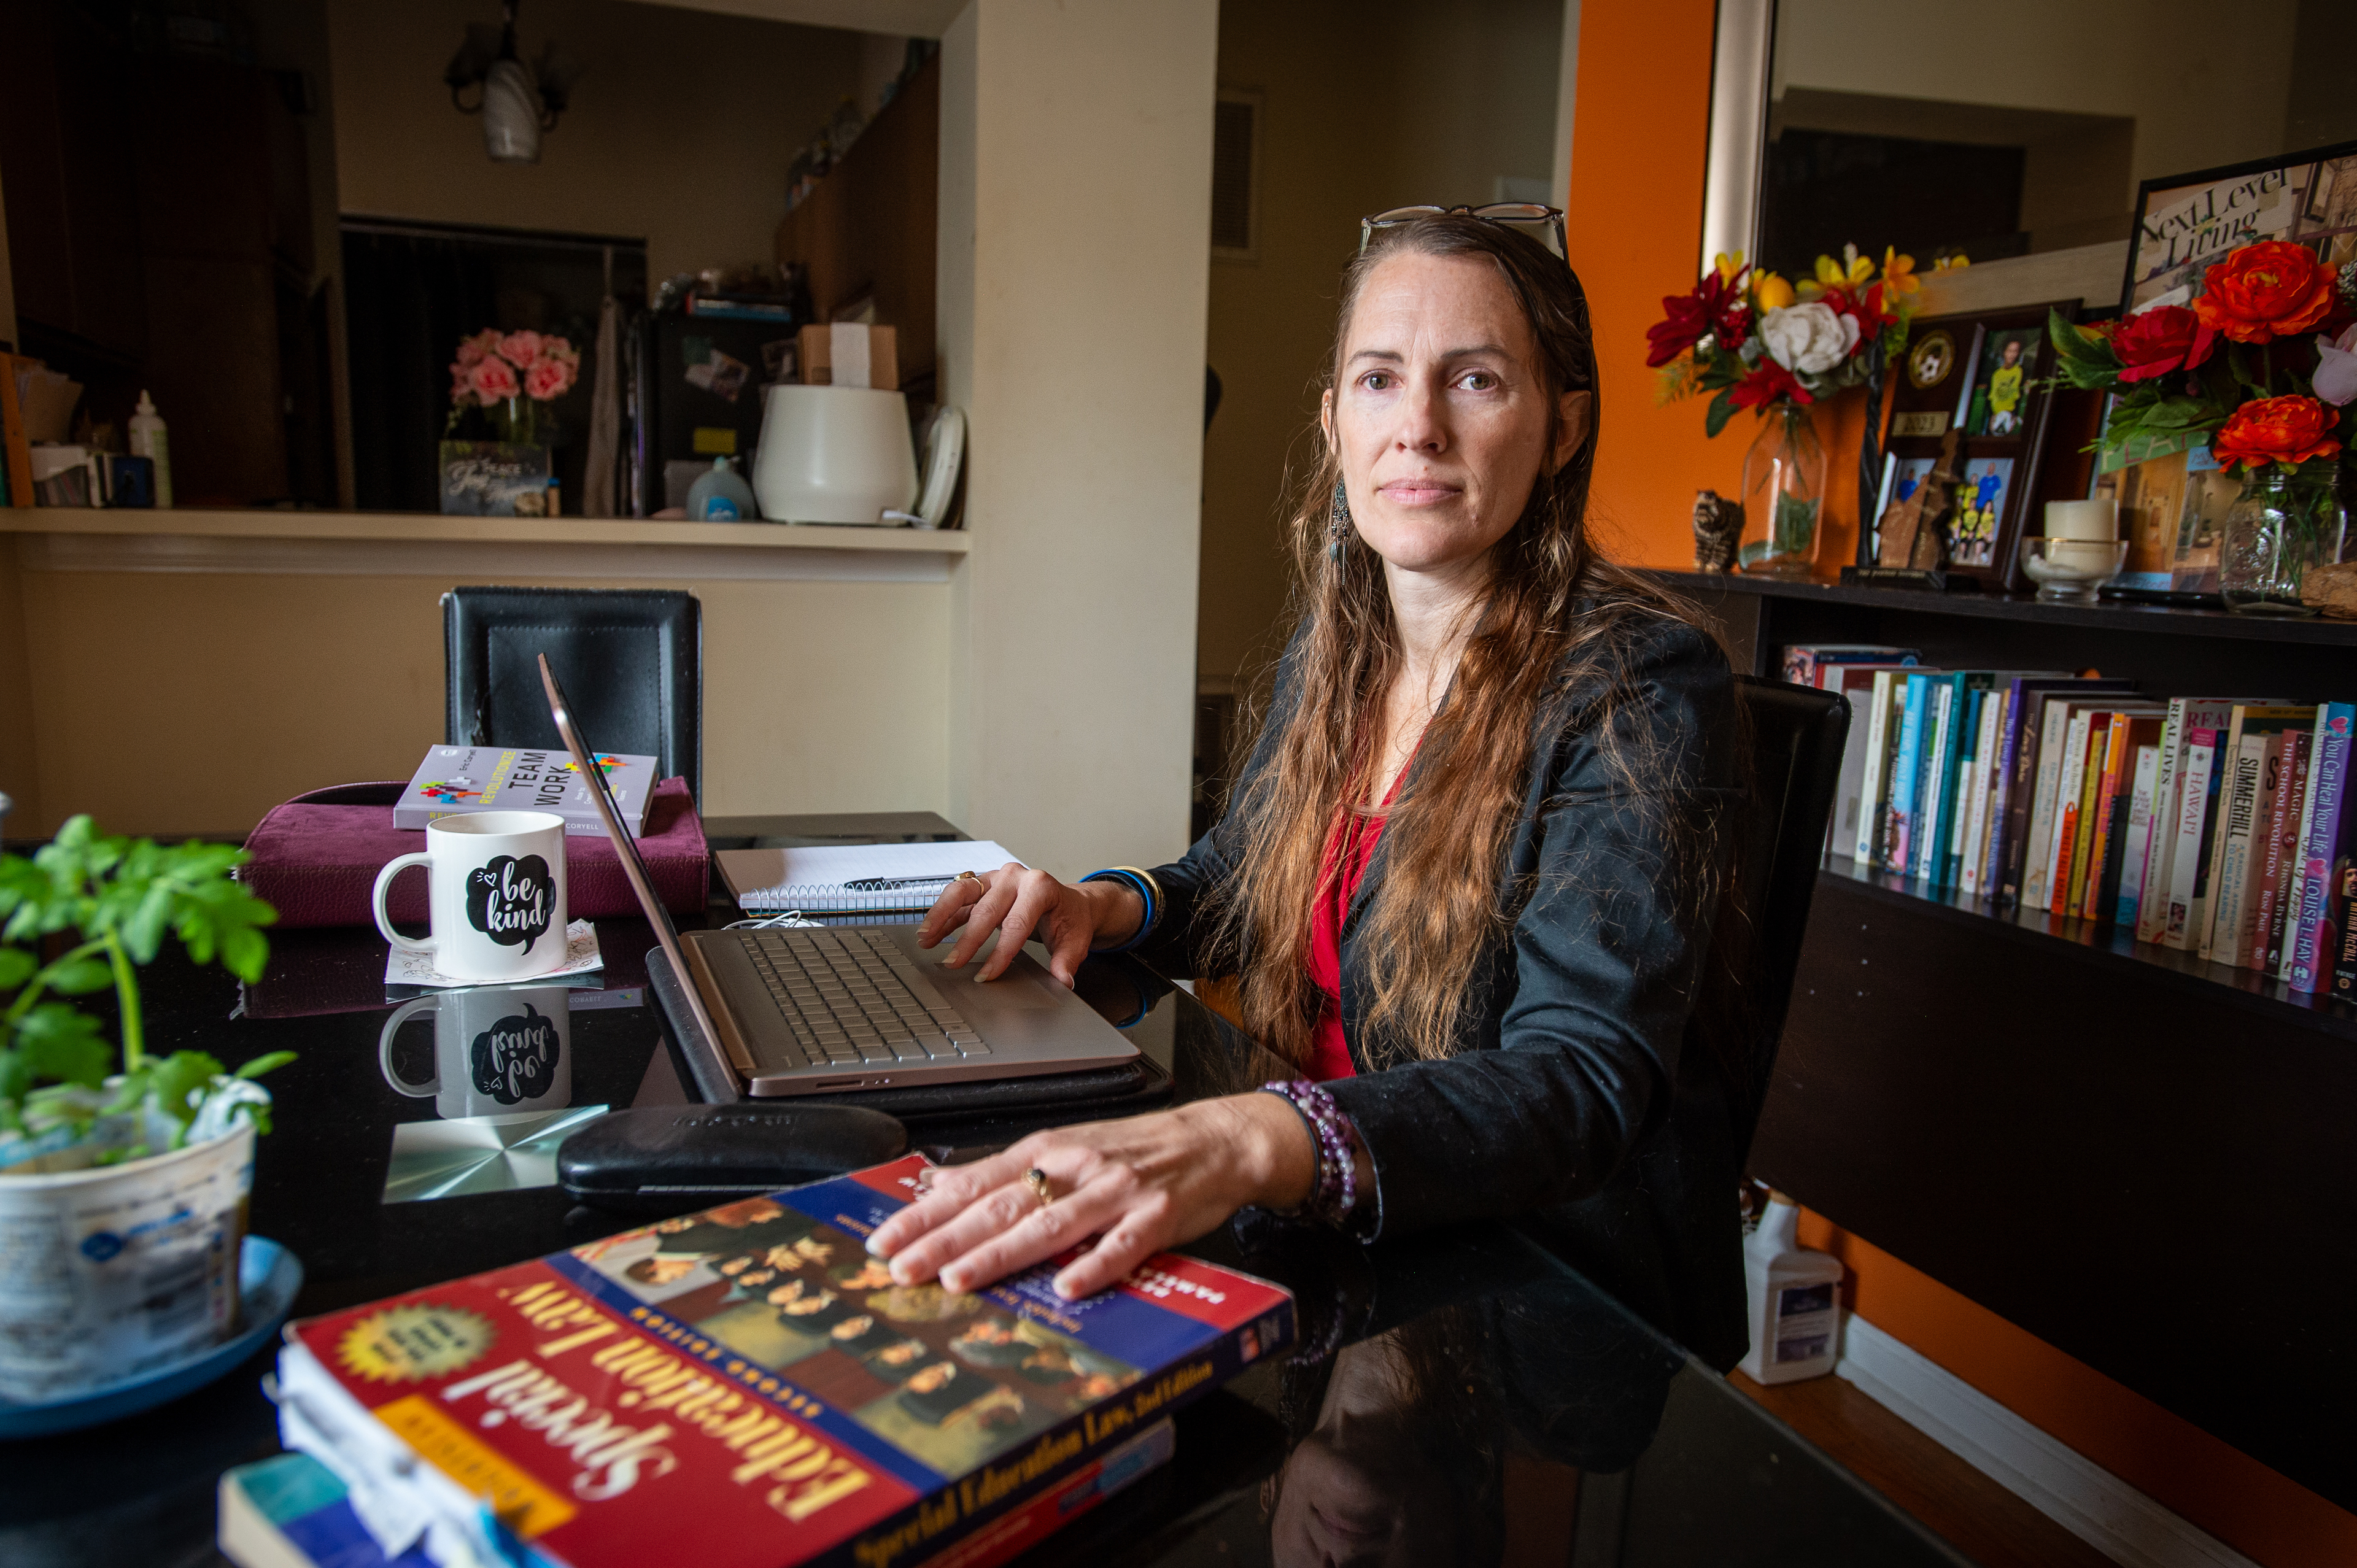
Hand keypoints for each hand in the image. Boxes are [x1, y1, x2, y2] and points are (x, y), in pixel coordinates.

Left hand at [865, 1095, 1317, 1298]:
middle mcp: (1073, 1166)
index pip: (973, 1184)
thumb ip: (1006, 1174)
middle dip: (946, 1239)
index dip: (925, 1214)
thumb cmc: (1133, 1151)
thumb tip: (940, 1191)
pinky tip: (1069, 1285)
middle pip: (1000, 1206)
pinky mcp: (1157, 1215)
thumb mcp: (1064, 1151)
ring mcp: (1115, 1190)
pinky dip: (1096, 1264)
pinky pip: (1123, 1243)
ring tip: (960, 1279)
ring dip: (1002, 1253)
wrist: (1213, 1140)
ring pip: (1051, 1223)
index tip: (882, 1240)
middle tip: (901, 1268)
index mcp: (1045, 1150)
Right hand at [915, 863, 1141, 986]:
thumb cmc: (1069, 919)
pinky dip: (942, 915)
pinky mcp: (983, 884)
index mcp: (1040, 887)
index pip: (1017, 922)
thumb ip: (1066, 961)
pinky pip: (958, 898)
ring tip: (926, 939)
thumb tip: (1062, 981)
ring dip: (941, 915)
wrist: (1068, 901)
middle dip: (968, 940)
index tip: (988, 974)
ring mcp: (996, 877)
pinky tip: (930, 934)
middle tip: (953, 963)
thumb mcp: (1075, 941)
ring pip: (962, 892)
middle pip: (987, 909)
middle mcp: (1015, 877)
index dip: (1001, 951)